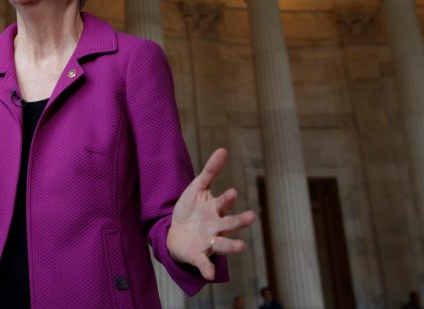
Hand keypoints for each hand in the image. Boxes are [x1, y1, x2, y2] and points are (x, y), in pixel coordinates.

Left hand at [166, 148, 255, 280]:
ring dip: (232, 246)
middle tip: (251, 217)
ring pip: (223, 244)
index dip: (227, 199)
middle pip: (230, 224)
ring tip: (241, 247)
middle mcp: (216, 226)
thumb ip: (210, 171)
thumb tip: (223, 149)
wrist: (174, 232)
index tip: (233, 193)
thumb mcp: (197, 188)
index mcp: (216, 209)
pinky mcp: (198, 255)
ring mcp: (209, 242)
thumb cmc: (191, 209)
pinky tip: (209, 275)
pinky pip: (203, 263)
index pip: (224, 203)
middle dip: (239, 221)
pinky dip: (206, 269)